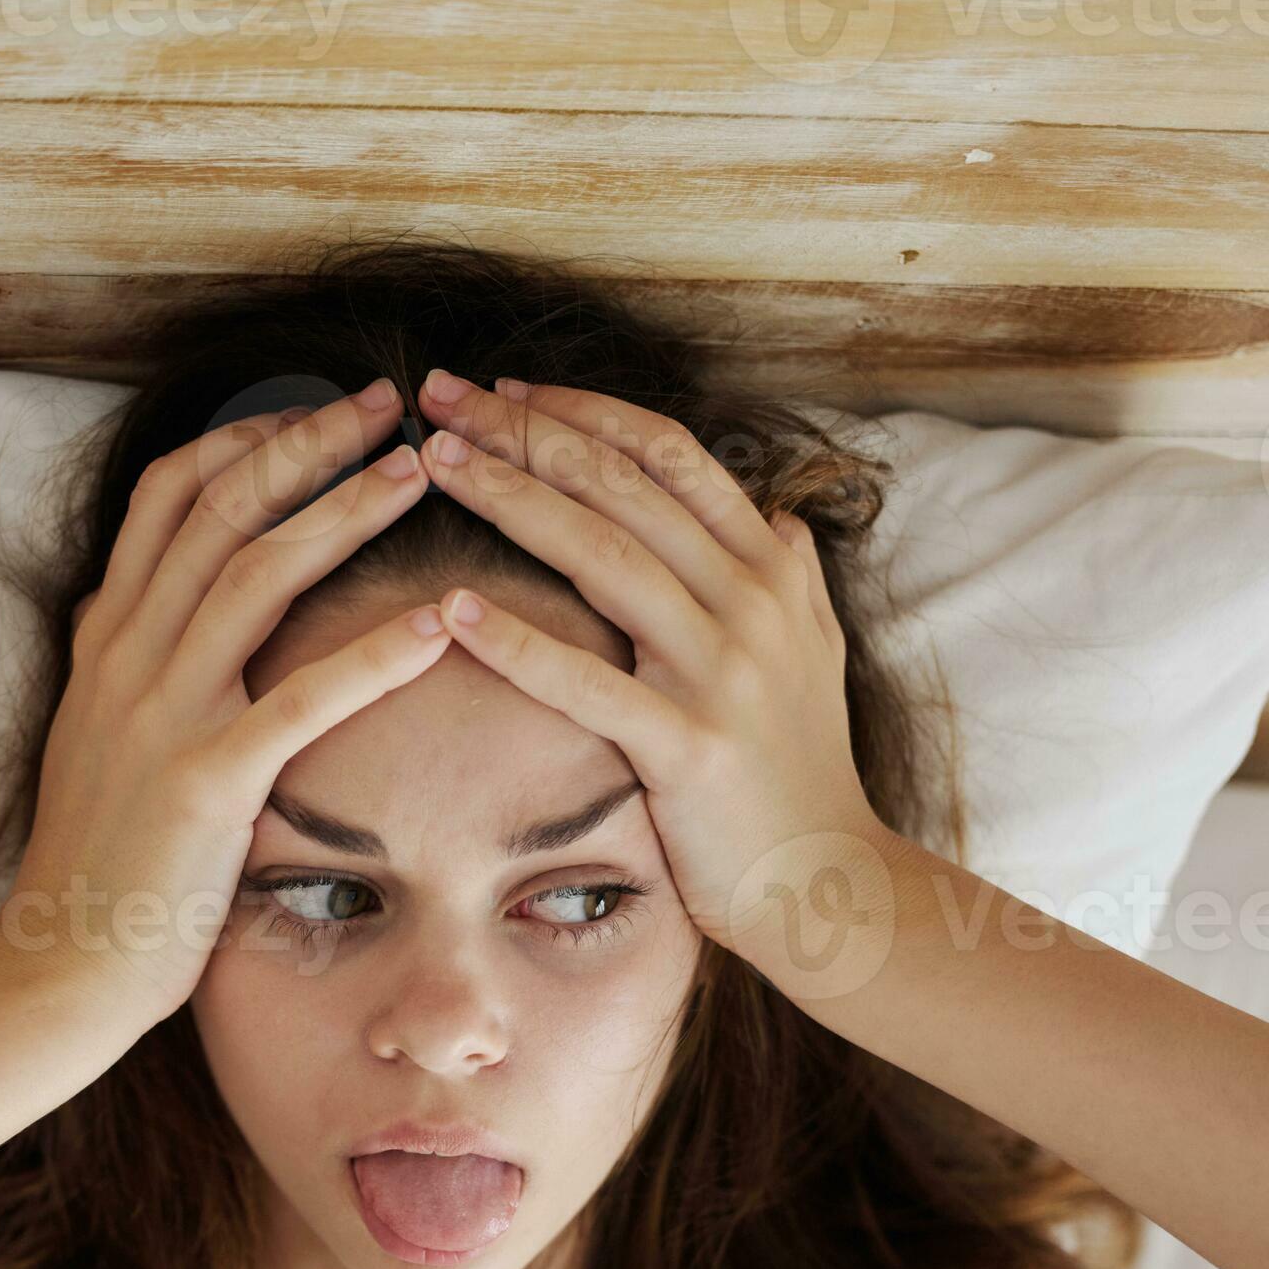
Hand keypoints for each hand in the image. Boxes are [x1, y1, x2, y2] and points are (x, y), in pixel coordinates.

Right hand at [0, 379, 451, 1027]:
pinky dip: (378, 654)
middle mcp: (127, 658)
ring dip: (348, 511)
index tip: (319, 411)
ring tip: (423, 472)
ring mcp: (162, 715)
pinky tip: (444, 621)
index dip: (248, 437)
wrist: (59, 966)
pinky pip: (303, 699)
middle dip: (313, 441)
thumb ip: (125, 667)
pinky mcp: (206, 783)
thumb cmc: (97, 865)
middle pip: (223, 507)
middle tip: (392, 404)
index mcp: (106, 640)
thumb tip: (140, 602)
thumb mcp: (97, 739)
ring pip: (258, 574)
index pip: (171, 495)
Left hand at [408, 372, 905, 982]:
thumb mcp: (814, 652)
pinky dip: (518, 644)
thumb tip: (776, 514)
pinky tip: (454, 609)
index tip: (507, 390)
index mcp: (771, 566)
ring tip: (438, 464)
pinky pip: (588, 683)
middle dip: (525, 431)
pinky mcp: (687, 746)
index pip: (668, 454)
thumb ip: (790, 575)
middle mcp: (752, 601)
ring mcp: (722, 671)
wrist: (830, 878)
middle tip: (443, 393)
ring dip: (512, 499)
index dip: (584, 411)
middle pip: (623, 486)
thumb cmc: (798, 767)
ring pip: (603, 557)